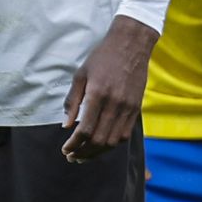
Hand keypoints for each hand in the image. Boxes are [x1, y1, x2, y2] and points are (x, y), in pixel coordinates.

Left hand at [62, 15, 158, 162]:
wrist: (131, 44)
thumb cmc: (103, 57)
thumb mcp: (81, 75)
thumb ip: (72, 101)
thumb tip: (66, 125)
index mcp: (97, 94)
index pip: (84, 130)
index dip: (73, 144)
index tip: (65, 150)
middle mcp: (114, 103)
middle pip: (98, 139)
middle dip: (83, 152)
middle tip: (73, 156)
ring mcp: (128, 107)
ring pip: (112, 140)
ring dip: (98, 152)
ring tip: (86, 155)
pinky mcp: (136, 107)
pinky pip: (125, 134)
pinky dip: (112, 144)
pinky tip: (102, 145)